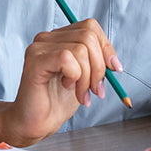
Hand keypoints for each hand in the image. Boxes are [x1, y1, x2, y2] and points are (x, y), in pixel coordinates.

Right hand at [0, 19, 122, 146]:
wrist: (36, 123)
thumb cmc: (56, 101)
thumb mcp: (85, 78)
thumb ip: (97, 63)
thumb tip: (115, 62)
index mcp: (59, 38)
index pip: (90, 27)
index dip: (106, 47)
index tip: (114, 70)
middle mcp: (47, 38)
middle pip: (88, 36)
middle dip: (99, 66)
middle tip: (96, 90)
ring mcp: (39, 47)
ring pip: (80, 49)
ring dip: (87, 77)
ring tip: (81, 94)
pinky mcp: (35, 60)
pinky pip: (66, 58)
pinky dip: (75, 76)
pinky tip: (67, 87)